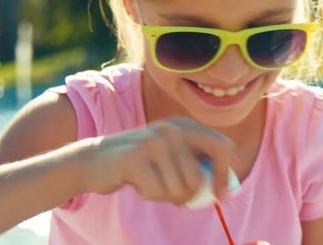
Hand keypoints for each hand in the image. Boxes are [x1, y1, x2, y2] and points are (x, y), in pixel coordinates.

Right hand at [76, 116, 233, 204]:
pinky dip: (150, 195)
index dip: (225, 174)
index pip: (223, 146)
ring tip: (151, 183)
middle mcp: (173, 128)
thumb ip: (198, 166)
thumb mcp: (172, 158)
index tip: (221, 195)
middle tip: (176, 197)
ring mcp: (154, 141)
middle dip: (189, 195)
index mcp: (186, 126)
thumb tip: (227, 189)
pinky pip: (158, 192)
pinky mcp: (135, 158)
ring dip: (167, 196)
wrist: (94, 160)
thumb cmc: (141, 164)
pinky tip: (138, 184)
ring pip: (180, 188)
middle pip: (199, 177)